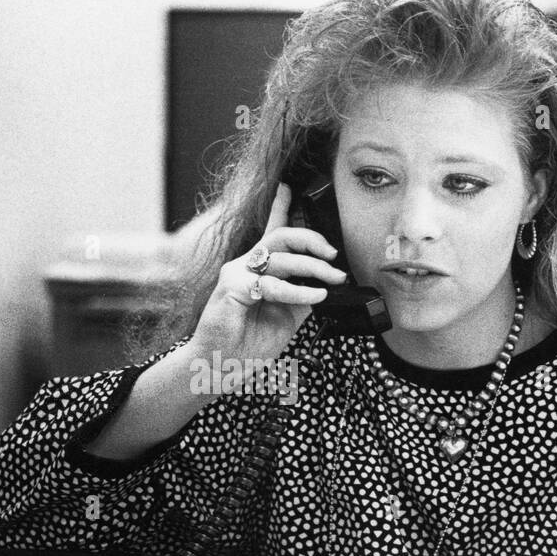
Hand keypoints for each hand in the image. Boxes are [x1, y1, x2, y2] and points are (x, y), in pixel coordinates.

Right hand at [189, 182, 345, 366]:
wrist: (223, 367)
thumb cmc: (248, 344)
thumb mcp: (286, 317)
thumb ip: (302, 296)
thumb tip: (327, 284)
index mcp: (258, 270)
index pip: (270, 231)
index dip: (280, 207)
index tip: (290, 188)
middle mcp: (245, 266)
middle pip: (281, 236)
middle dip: (312, 240)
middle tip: (334, 255)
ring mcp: (236, 274)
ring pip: (280, 256)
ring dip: (313, 266)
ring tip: (333, 278)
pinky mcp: (232, 288)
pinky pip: (271, 284)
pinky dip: (298, 291)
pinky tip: (316, 298)